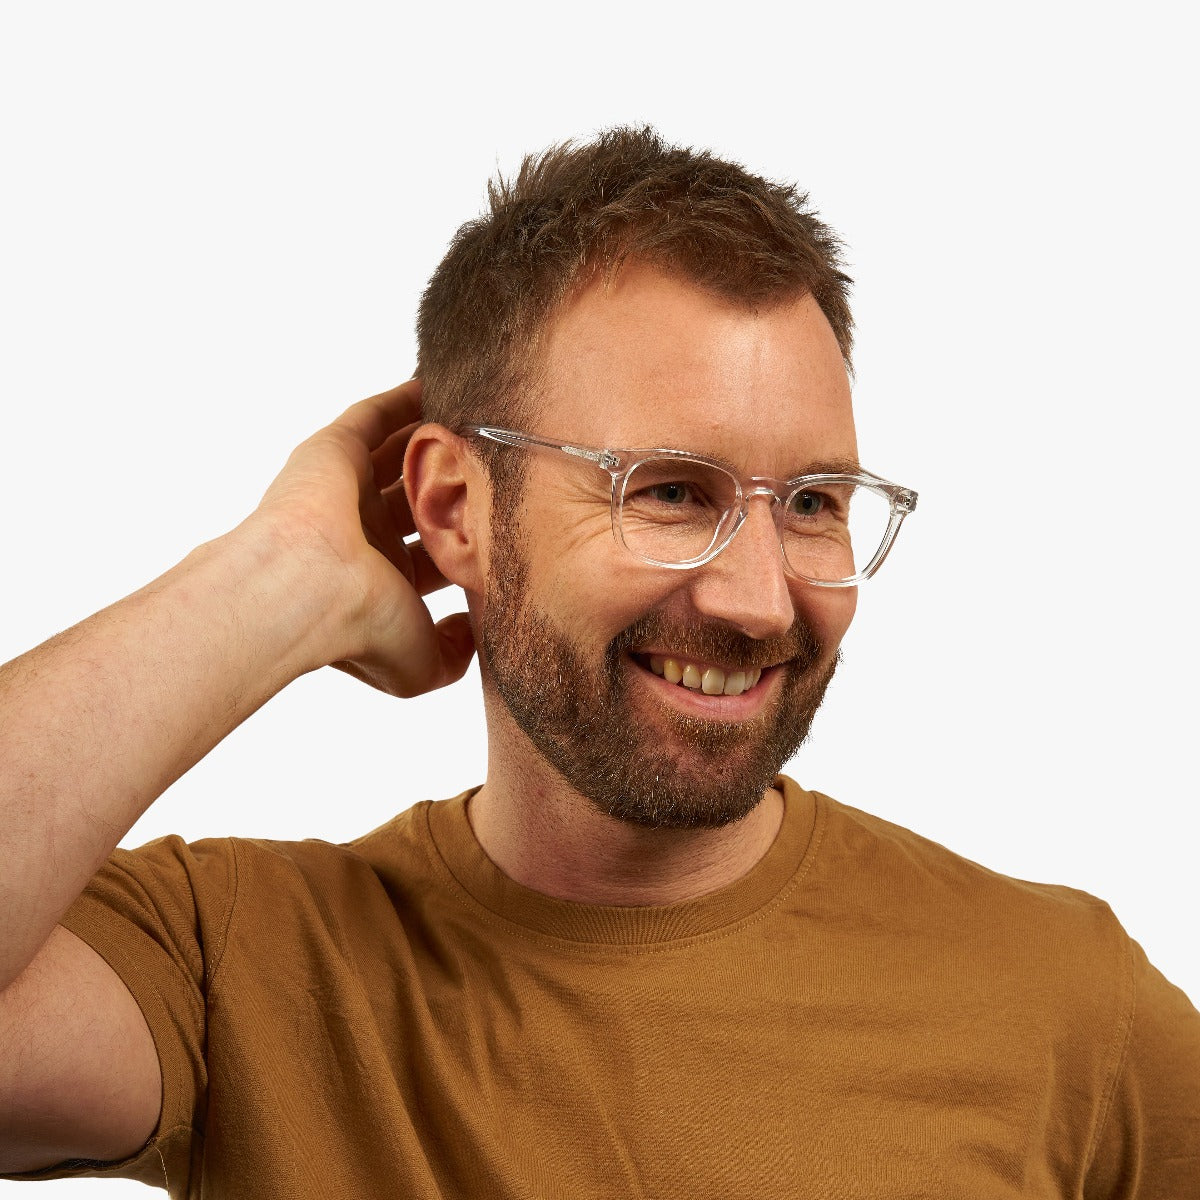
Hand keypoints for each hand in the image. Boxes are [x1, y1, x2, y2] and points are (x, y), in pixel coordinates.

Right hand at [252, 380, 474, 697]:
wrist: (306, 590)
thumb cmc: (360, 628)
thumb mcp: (423, 663)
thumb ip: (455, 652)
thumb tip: (474, 629)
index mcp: (380, 582)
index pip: (434, 554)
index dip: (469, 540)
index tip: (512, 524)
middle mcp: (363, 535)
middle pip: (421, 499)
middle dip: (457, 485)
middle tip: (503, 463)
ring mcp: (345, 491)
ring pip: (400, 456)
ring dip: (436, 440)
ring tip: (481, 419)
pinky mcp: (332, 452)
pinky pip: (374, 416)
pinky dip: (405, 401)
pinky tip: (440, 385)